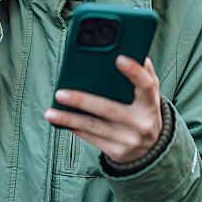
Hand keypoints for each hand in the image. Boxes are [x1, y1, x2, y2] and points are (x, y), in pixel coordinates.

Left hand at [44, 56, 161, 163]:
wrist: (150, 150)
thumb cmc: (144, 112)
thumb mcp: (150, 94)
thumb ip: (145, 73)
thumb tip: (133, 49)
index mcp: (151, 104)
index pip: (146, 85)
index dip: (134, 72)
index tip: (119, 58)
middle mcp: (141, 123)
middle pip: (109, 109)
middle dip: (83, 101)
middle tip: (61, 93)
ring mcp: (128, 140)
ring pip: (94, 127)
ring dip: (70, 119)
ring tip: (50, 112)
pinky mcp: (116, 152)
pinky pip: (91, 138)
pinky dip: (74, 128)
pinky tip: (59, 121)